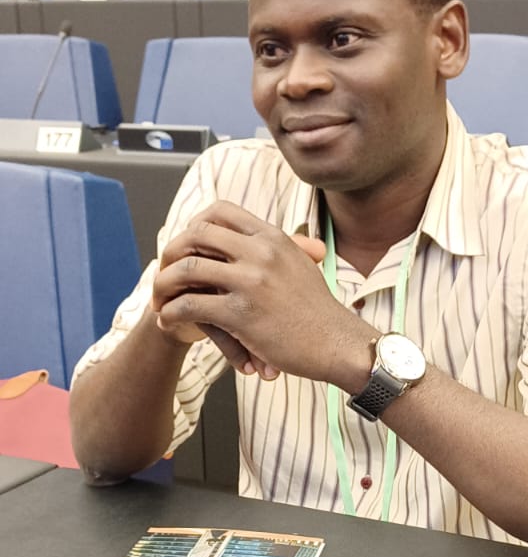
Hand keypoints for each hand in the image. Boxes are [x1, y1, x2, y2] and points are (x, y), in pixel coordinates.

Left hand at [151, 203, 328, 378]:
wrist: (338, 345)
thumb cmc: (320, 313)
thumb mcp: (302, 266)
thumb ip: (277, 249)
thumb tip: (254, 239)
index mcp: (273, 237)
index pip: (221, 211)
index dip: (194, 225)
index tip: (187, 246)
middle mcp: (260, 253)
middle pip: (196, 235)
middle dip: (171, 253)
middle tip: (165, 273)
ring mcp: (250, 282)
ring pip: (186, 270)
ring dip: (164, 285)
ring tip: (160, 301)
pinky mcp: (242, 313)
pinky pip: (190, 306)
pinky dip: (172, 313)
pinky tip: (169, 321)